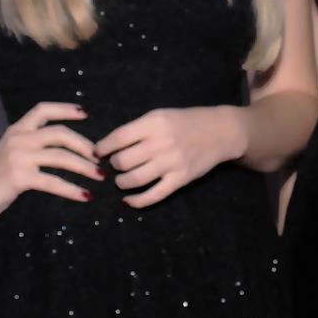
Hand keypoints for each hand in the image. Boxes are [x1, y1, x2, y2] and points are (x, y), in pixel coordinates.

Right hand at [0, 102, 100, 218]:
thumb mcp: (13, 151)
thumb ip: (32, 144)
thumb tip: (66, 147)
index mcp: (18, 130)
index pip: (43, 109)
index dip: (66, 109)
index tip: (86, 114)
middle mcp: (19, 139)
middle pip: (60, 134)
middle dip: (85, 146)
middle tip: (100, 158)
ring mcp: (19, 157)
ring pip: (61, 157)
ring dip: (85, 168)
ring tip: (100, 176)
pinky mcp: (19, 177)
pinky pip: (53, 181)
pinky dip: (72, 189)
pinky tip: (85, 196)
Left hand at [95, 106, 246, 208]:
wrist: (219, 131)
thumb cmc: (185, 122)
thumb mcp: (160, 116)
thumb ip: (137, 129)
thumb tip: (109, 146)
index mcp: (153, 123)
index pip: (118, 138)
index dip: (103, 147)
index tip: (98, 153)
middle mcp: (161, 142)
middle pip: (123, 161)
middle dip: (114, 165)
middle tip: (116, 166)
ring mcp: (172, 162)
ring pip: (134, 179)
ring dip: (121, 183)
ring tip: (121, 180)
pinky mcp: (181, 179)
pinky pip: (153, 195)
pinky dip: (137, 201)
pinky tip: (129, 201)